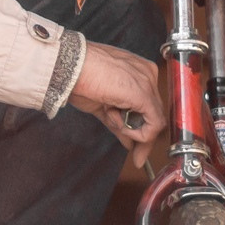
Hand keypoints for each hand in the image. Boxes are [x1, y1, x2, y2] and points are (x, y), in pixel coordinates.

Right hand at [69, 41, 165, 167]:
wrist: (69, 66)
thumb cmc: (80, 79)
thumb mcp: (104, 104)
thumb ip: (119, 123)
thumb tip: (130, 143)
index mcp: (138, 71)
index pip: (149, 105)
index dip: (142, 128)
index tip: (136, 147)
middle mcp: (148, 74)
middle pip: (154, 114)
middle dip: (144, 138)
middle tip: (138, 157)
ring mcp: (148, 82)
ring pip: (155, 120)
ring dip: (133, 131)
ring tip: (109, 115)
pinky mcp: (144, 94)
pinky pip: (153, 124)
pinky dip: (137, 133)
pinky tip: (117, 122)